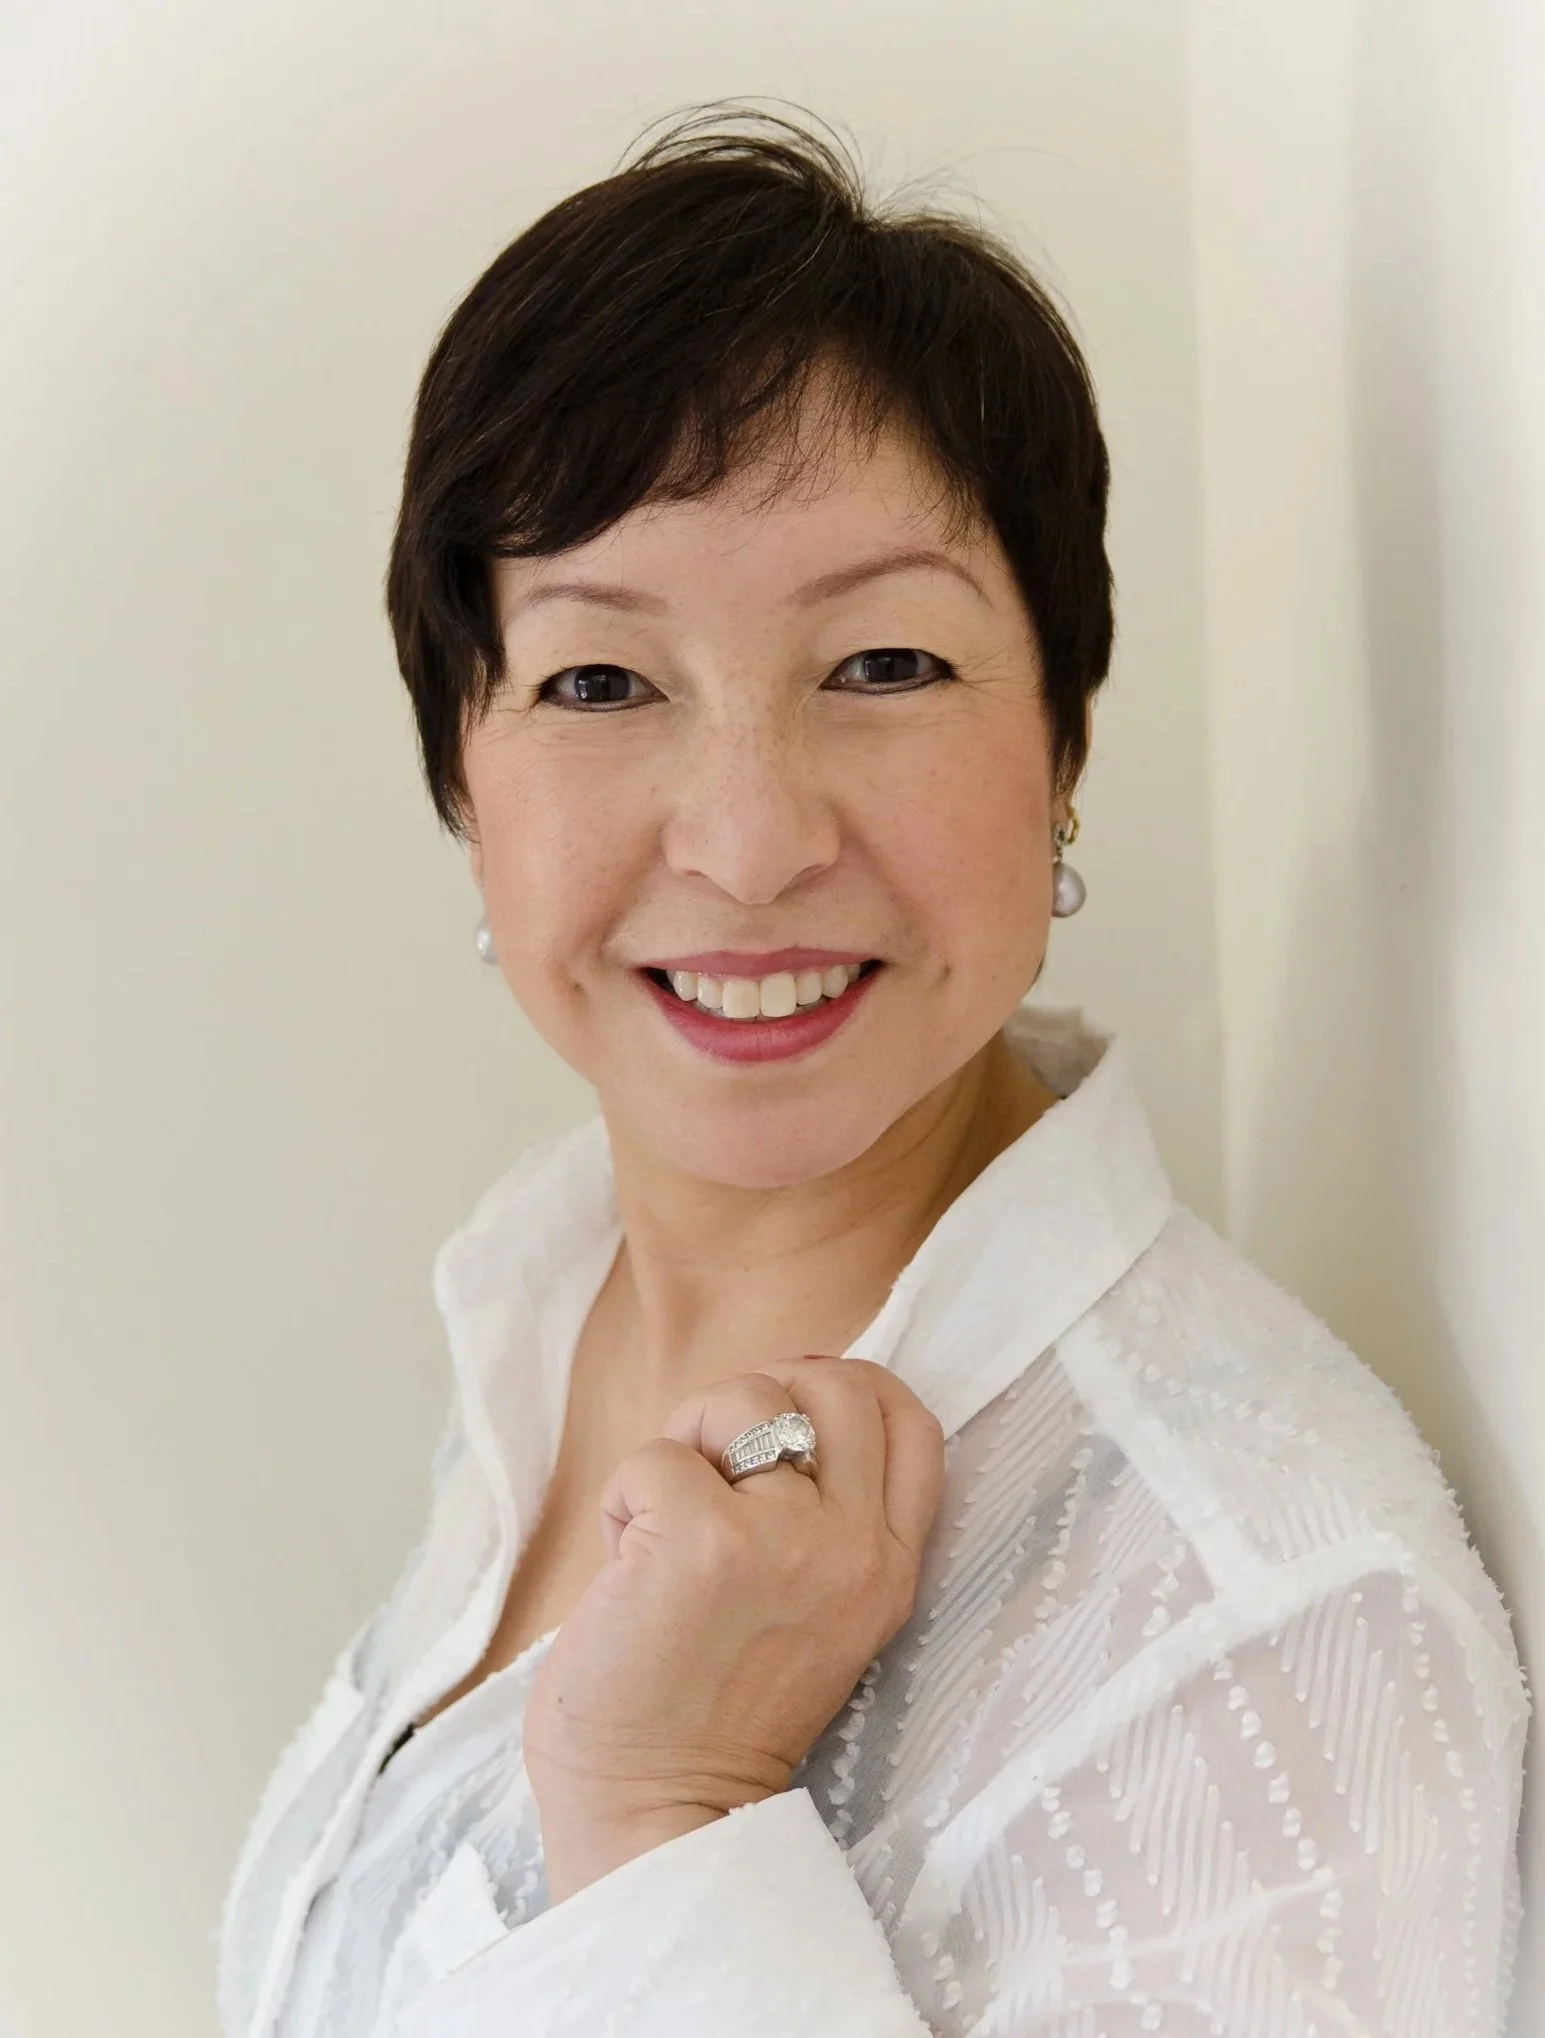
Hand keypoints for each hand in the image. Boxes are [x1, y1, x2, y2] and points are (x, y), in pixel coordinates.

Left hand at [523, 1355, 945, 1901]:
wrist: (655, 1819)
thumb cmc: (708, 1712)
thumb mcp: (815, 1611)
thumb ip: (820, 1518)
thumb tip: (780, 1400)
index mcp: (888, 1569)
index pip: (911, 1421)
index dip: (848, 1386)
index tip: (786, 1413)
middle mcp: (854, 1549)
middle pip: (836, 1381)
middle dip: (761, 1394)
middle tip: (713, 1467)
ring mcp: (784, 1540)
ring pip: (741, 1398)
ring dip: (685, 1444)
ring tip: (662, 1527)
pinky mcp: (702, 1540)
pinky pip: (655, 1455)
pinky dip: (622, 1499)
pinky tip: (625, 1567)